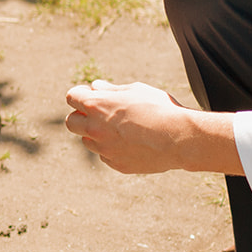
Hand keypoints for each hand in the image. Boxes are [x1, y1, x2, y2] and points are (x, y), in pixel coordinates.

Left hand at [64, 80, 242, 175]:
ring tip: (121, 129)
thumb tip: (95, 87)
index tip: (91, 95)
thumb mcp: (135, 90)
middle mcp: (94, 128)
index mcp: (96, 105)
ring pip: (88, 141)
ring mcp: (104, 149)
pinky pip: (106, 155)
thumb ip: (111, 90)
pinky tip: (132, 143)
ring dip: (97, 134)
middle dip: (81, 117)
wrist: (179, 138)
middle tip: (99, 114)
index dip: (80, 94)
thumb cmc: (160, 108)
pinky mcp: (116, 164)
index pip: (71, 97)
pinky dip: (113, 149)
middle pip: (72, 123)